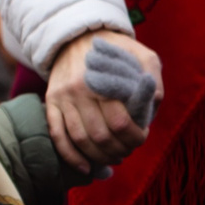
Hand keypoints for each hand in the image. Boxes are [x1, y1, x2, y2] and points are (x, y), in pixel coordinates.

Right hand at [45, 29, 160, 173]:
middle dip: (119, 149)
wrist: (75, 37)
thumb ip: (152, 77)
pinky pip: (57, 136)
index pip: (120, 122)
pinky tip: (86, 168)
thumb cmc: (114, 49)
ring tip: (113, 158)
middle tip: (129, 149)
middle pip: (100, 135)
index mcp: (102, 80)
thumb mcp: (140, 54)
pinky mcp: (51, 103)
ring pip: (79, 139)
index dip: (135, 137)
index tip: (142, 136)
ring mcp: (62, 98)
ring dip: (99, 156)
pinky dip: (71, 156)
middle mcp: (79, 90)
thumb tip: (154, 102)